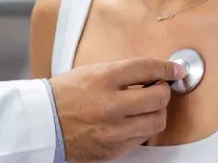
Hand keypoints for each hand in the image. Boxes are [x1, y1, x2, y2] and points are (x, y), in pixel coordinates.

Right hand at [48, 57, 183, 160]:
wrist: (43, 123)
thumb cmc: (63, 96)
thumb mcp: (90, 72)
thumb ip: (122, 72)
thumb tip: (152, 73)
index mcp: (104, 79)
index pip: (147, 68)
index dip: (167, 68)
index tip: (175, 69)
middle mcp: (111, 105)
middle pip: (159, 97)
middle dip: (164, 91)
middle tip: (159, 89)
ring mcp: (114, 130)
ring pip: (156, 121)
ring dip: (156, 112)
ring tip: (146, 106)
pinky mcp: (115, 149)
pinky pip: (143, 138)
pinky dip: (143, 128)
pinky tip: (133, 121)